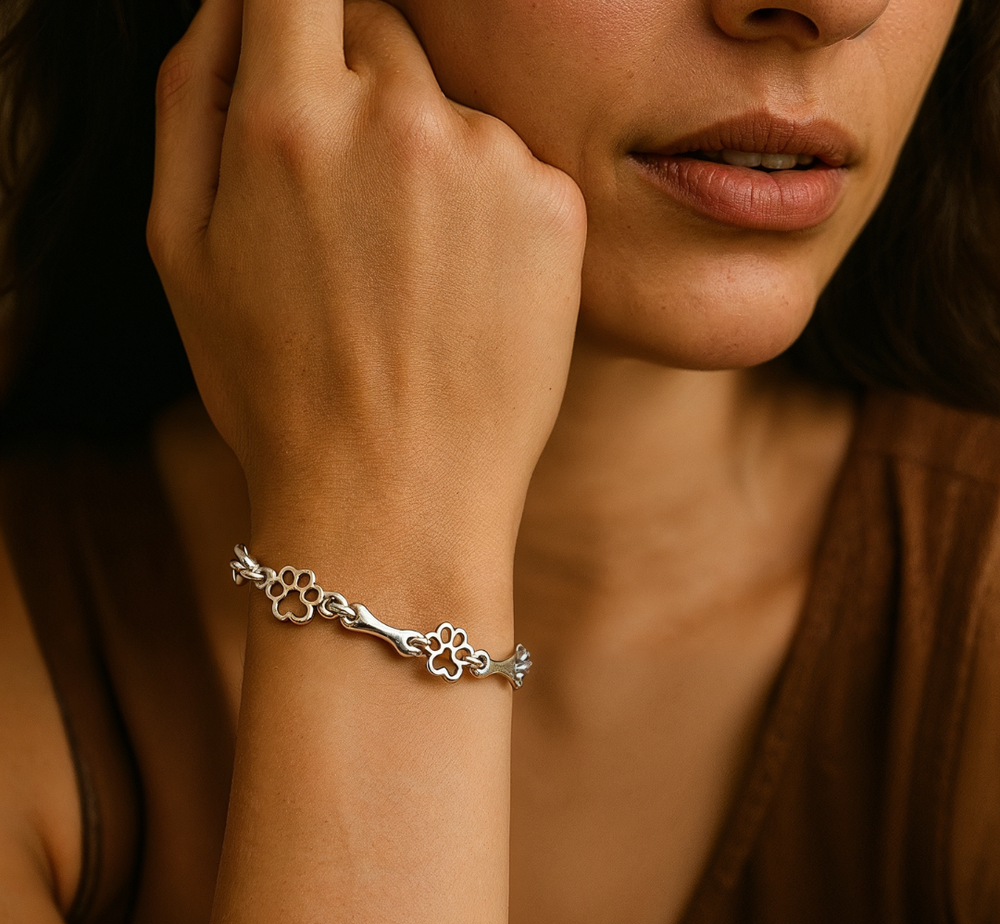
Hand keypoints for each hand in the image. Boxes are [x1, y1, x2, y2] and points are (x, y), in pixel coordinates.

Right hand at [148, 0, 585, 584]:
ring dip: (429, 159)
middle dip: (359, 89)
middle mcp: (397, 119)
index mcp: (289, 119)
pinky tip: (467, 291)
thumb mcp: (182, 252)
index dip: (296, 11)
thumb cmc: (278, 390)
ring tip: (412, 275)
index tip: (303, 47)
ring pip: (451, 107)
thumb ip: (189, 102)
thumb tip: (228, 8)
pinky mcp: (557, 205)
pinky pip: (513, 167)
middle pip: (381, 28)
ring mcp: (489, 159)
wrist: (397, 496)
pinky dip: (492, 209)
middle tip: (352, 207)